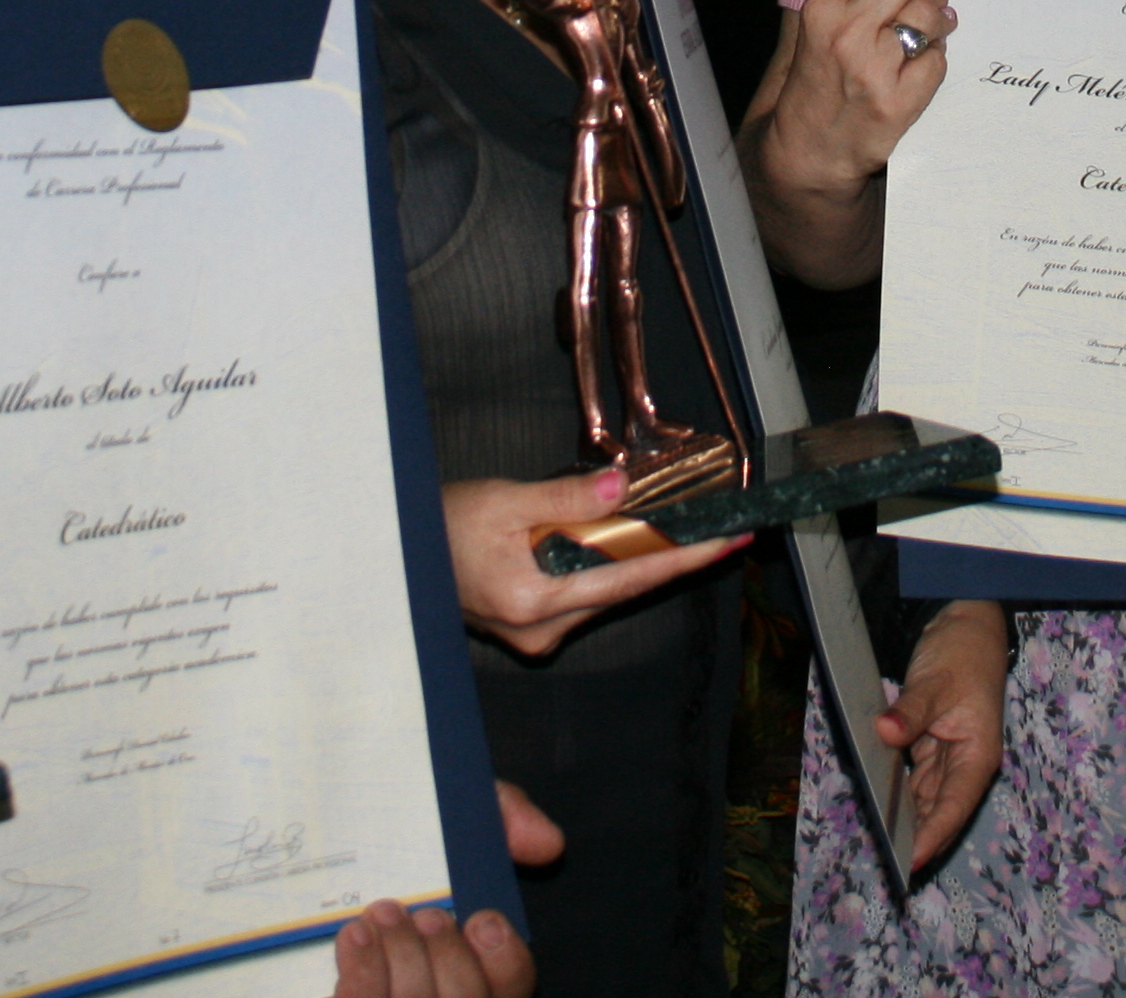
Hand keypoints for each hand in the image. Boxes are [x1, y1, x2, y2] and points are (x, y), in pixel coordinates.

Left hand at [324, 783, 560, 997]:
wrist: (335, 825)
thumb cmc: (406, 833)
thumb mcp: (459, 812)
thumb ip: (507, 815)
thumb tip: (546, 842)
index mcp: (484, 960)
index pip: (515, 983)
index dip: (503, 958)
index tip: (480, 919)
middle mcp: (450, 992)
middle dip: (446, 955)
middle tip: (424, 914)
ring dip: (401, 956)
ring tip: (383, 912)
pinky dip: (362, 970)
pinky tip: (355, 934)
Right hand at [442, 469, 745, 659]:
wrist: (396, 554)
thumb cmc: (440, 526)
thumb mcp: (502, 500)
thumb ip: (566, 499)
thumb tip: (623, 491)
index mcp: (535, 600)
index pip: (629, 577)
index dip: (684, 558)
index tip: (729, 542)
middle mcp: (542, 629)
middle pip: (623, 587)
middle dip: (668, 556)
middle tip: (717, 528)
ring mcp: (536, 634)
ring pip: (603, 590)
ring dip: (632, 557)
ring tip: (671, 525)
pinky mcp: (531, 627)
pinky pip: (581, 593)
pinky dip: (602, 566)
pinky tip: (613, 541)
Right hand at [756, 0, 953, 198]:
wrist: (810, 151)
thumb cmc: (814, 86)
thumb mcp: (811, 29)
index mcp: (821, 9)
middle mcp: (846, 33)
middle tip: (923, 0)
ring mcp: (874, 69)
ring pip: (929, 15)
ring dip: (937, 21)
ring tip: (929, 32)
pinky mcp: (899, 102)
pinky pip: (938, 59)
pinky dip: (935, 59)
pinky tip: (920, 66)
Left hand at [880, 599, 1008, 867]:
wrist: (965, 624)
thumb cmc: (961, 652)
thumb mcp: (934, 681)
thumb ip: (909, 711)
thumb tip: (884, 731)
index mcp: (978, 753)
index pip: (954, 805)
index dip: (934, 834)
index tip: (911, 860)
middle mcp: (966, 762)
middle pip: (940, 810)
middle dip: (917, 837)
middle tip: (886, 864)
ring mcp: (949, 757)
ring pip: (925, 799)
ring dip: (906, 821)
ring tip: (880, 847)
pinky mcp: (932, 746)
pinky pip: (914, 779)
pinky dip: (899, 795)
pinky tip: (879, 809)